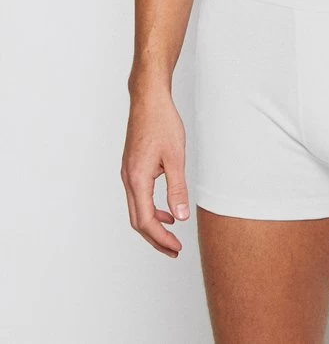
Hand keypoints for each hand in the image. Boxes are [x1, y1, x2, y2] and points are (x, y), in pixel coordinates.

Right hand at [120, 88, 189, 256]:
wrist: (148, 99)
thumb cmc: (162, 122)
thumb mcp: (175, 157)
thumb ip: (177, 189)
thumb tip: (180, 218)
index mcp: (137, 179)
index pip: (146, 220)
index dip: (160, 239)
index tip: (175, 248)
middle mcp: (128, 178)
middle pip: (137, 220)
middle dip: (155, 238)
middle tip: (173, 250)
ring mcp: (128, 172)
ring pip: (137, 209)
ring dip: (153, 224)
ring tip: (172, 234)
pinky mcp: (132, 166)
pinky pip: (138, 196)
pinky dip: (151, 208)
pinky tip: (167, 209)